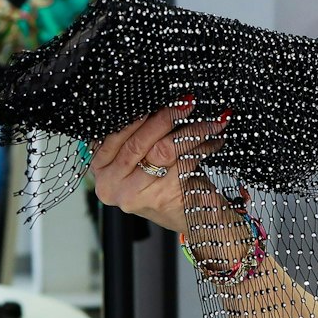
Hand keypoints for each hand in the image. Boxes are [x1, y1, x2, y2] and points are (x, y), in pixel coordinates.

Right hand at [90, 100, 230, 234]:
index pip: (113, 137)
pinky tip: (215, 139)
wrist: (196, 218)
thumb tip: (153, 99)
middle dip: (164, 118)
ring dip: (190, 131)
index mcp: (101, 171)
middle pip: (137, 142)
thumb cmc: (168, 184)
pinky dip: (203, 147)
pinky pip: (183, 161)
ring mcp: (134, 194)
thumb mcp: (143, 160)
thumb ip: (137, 137)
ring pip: (162, 150)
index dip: (134, 116)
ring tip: (209, 122)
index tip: (156, 99)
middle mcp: (111, 185)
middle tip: (186, 103)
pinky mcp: (161, 197)